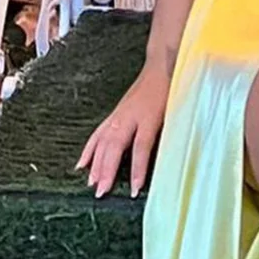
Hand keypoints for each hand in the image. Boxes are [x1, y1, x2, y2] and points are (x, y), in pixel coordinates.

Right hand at [75, 62, 170, 198]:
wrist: (160, 67)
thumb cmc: (171, 91)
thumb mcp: (176, 112)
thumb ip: (170, 134)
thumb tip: (172, 158)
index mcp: (149, 116)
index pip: (141, 147)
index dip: (137, 169)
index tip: (134, 190)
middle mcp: (129, 116)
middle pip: (115, 145)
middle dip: (107, 170)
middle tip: (102, 192)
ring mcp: (119, 115)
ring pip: (103, 141)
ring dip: (95, 163)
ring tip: (91, 184)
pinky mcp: (114, 114)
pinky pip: (98, 133)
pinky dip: (89, 149)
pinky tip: (81, 164)